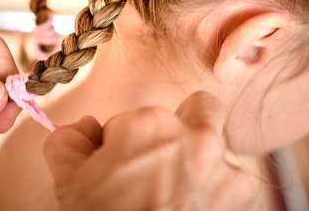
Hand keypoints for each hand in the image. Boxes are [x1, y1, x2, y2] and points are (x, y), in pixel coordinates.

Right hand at [43, 91, 252, 210]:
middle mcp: (193, 136)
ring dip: (201, 161)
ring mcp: (222, 165)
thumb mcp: (69, 180)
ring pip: (218, 145)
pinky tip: (190, 209)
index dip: (126, 142)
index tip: (121, 164)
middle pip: (200, 107)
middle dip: (185, 124)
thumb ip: (70, 140)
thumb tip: (85, 127)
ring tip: (176, 192)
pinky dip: (214, 192)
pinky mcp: (239, 194)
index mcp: (149, 123)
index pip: (136, 117)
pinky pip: (231, 180)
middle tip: (166, 156)